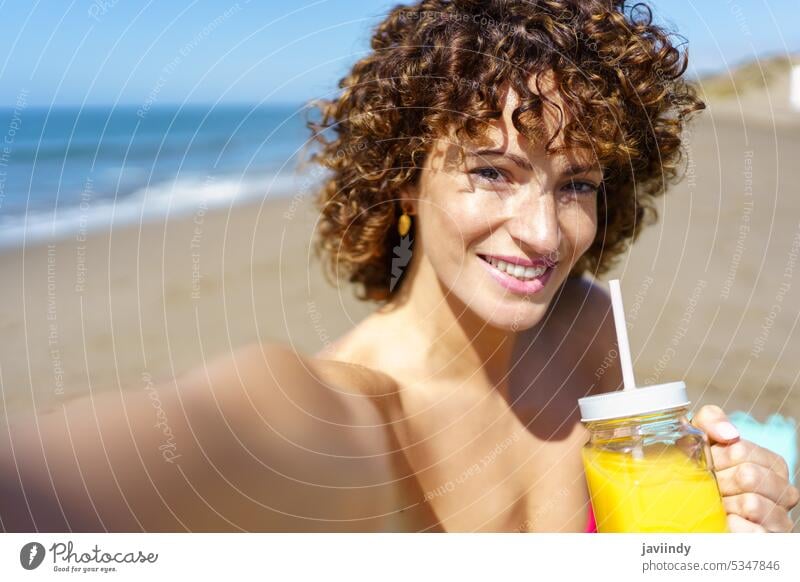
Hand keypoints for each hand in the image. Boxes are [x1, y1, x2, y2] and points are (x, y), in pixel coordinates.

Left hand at [691, 405, 799, 531]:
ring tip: (718, 505)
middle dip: (719, 480)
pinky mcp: (768, 542)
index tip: (708, 465)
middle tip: (711, 487)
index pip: (741, 451)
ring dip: (724, 504)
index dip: (716, 457)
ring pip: (753, 503)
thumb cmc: (700, 467)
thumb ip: (712, 420)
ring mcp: (779, 520)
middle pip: (749, 476)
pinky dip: (733, 527)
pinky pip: (754, 533)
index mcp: (772, 464)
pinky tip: (725, 523)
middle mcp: (784, 492)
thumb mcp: (701, 436)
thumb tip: (729, 434)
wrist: (687, 501)